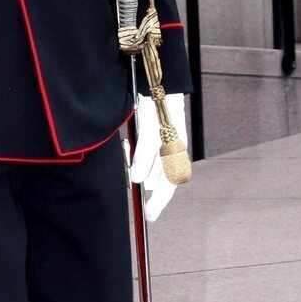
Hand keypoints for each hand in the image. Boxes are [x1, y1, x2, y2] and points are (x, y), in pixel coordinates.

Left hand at [129, 93, 188, 222]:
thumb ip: (143, 157)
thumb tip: (136, 180)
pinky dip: (131, 155)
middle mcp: (169, 156)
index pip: (168, 187)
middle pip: (153, 180)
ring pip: (143, 169)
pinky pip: (139, 158)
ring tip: (126, 146)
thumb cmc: (158, 108)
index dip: (159, 203)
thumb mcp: (150, 133)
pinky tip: (126, 143)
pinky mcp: (150, 143)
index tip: (149, 217)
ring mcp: (160, 150)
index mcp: (175, 156)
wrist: (158, 84)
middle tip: (125, 166)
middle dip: (137, 178)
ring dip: (131, 163)